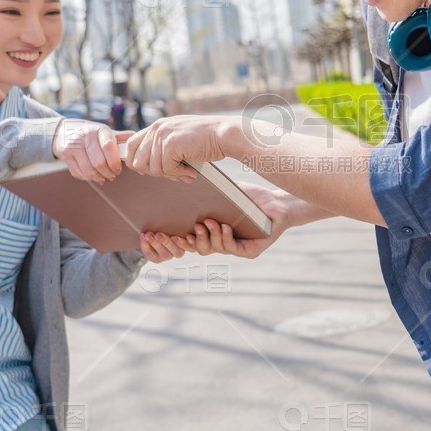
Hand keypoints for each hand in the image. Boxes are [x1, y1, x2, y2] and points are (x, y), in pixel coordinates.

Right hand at [52, 118, 132, 183]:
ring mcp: (74, 146)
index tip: (119, 169)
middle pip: (98, 161)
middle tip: (113, 176)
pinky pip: (78, 172)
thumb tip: (137, 140)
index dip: (115, 161)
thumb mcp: (104, 131)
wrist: (63, 131)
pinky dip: (87, 178)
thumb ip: (120, 137)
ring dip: (98, 177)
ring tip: (104, 178)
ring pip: (88, 169)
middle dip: (108, 172)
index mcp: (99, 130)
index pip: (108, 146)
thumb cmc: (90, 133)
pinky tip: (93, 177)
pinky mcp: (66, 155)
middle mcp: (85, 136)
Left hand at [124, 116, 236, 181]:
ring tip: (186, 172)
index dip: (135, 161)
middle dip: (155, 173)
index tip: (146, 171)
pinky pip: (166, 170)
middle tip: (174, 174)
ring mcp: (163, 135)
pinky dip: (179, 174)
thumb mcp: (180, 139)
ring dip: (171, 174)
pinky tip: (191, 171)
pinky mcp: (170, 145)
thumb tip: (149, 169)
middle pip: (138, 161)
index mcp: (158, 126)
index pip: (132, 144)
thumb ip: (164, 149)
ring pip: (153, 169)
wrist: (224, 135)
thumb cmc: (207, 140)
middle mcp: (157, 128)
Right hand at [145, 183, 296, 259]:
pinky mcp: (250, 251)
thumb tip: (173, 179)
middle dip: (182, 242)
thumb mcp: (220, 193)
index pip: (182, 242)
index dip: (168, 243)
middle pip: (193, 249)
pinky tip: (224, 227)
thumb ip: (200, 192)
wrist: (278, 203)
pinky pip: (232, 249)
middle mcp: (218, 243)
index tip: (152, 233)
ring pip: (211, 249)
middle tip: (173, 233)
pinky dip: (226, 238)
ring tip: (207, 222)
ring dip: (207, 236)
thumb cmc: (248, 198)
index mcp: (207, 232)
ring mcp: (233, 248)